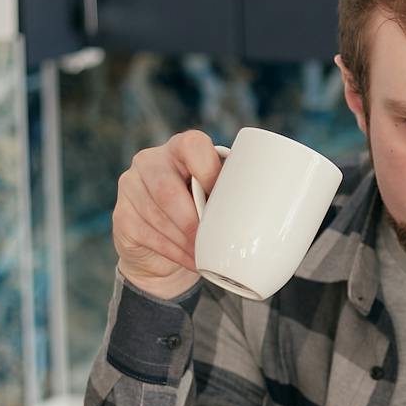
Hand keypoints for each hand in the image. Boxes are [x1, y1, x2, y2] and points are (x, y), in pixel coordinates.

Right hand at [111, 130, 223, 299]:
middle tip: (213, 240)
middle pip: (166, 188)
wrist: (169, 244)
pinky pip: (147, 234)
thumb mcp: (221, 196)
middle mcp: (150, 161)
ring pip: (157, 215)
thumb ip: (239, 192)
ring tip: (206, 255)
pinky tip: (191, 260)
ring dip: (185, 239)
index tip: (219, 194)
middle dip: (191, 219)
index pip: (192, 145)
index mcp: (181, 147)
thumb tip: (283, 211)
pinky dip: (174, 252)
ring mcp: (131, 187)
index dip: (207, 170)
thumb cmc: (206, 211)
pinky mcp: (121, 216)